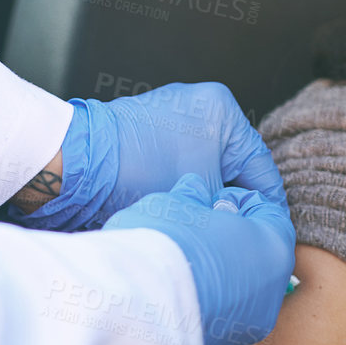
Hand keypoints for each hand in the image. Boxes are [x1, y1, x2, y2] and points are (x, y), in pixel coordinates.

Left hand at [9, 82, 284, 231]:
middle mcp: (199, 107)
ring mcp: (171, 118)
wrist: (76, 165)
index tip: (268, 234)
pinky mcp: (148, 134)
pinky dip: (182, 192)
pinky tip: (180, 216)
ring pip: (205, 172)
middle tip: (237, 237)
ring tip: (205, 230)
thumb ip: (231, 208)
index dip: (266, 207)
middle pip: (232, 169)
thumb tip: (243, 223)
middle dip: (232, 204)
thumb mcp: (200, 196)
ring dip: (206, 201)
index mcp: (222, 111)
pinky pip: (179, 168)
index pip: (260, 167)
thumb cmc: (135, 172)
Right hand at [103, 173, 295, 344]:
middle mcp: (269, 294)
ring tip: (174, 262)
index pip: (269, 215)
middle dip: (226, 239)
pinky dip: (199, 303)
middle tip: (191, 227)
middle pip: (254, 255)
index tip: (211, 199)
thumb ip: (193, 197)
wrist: (130, 312)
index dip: (240, 201)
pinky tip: (168, 293)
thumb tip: (195, 195)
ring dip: (213, 273)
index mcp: (271, 249)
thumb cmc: (162, 246)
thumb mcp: (175, 203)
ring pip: (236, 290)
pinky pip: (214, 318)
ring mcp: (245, 329)